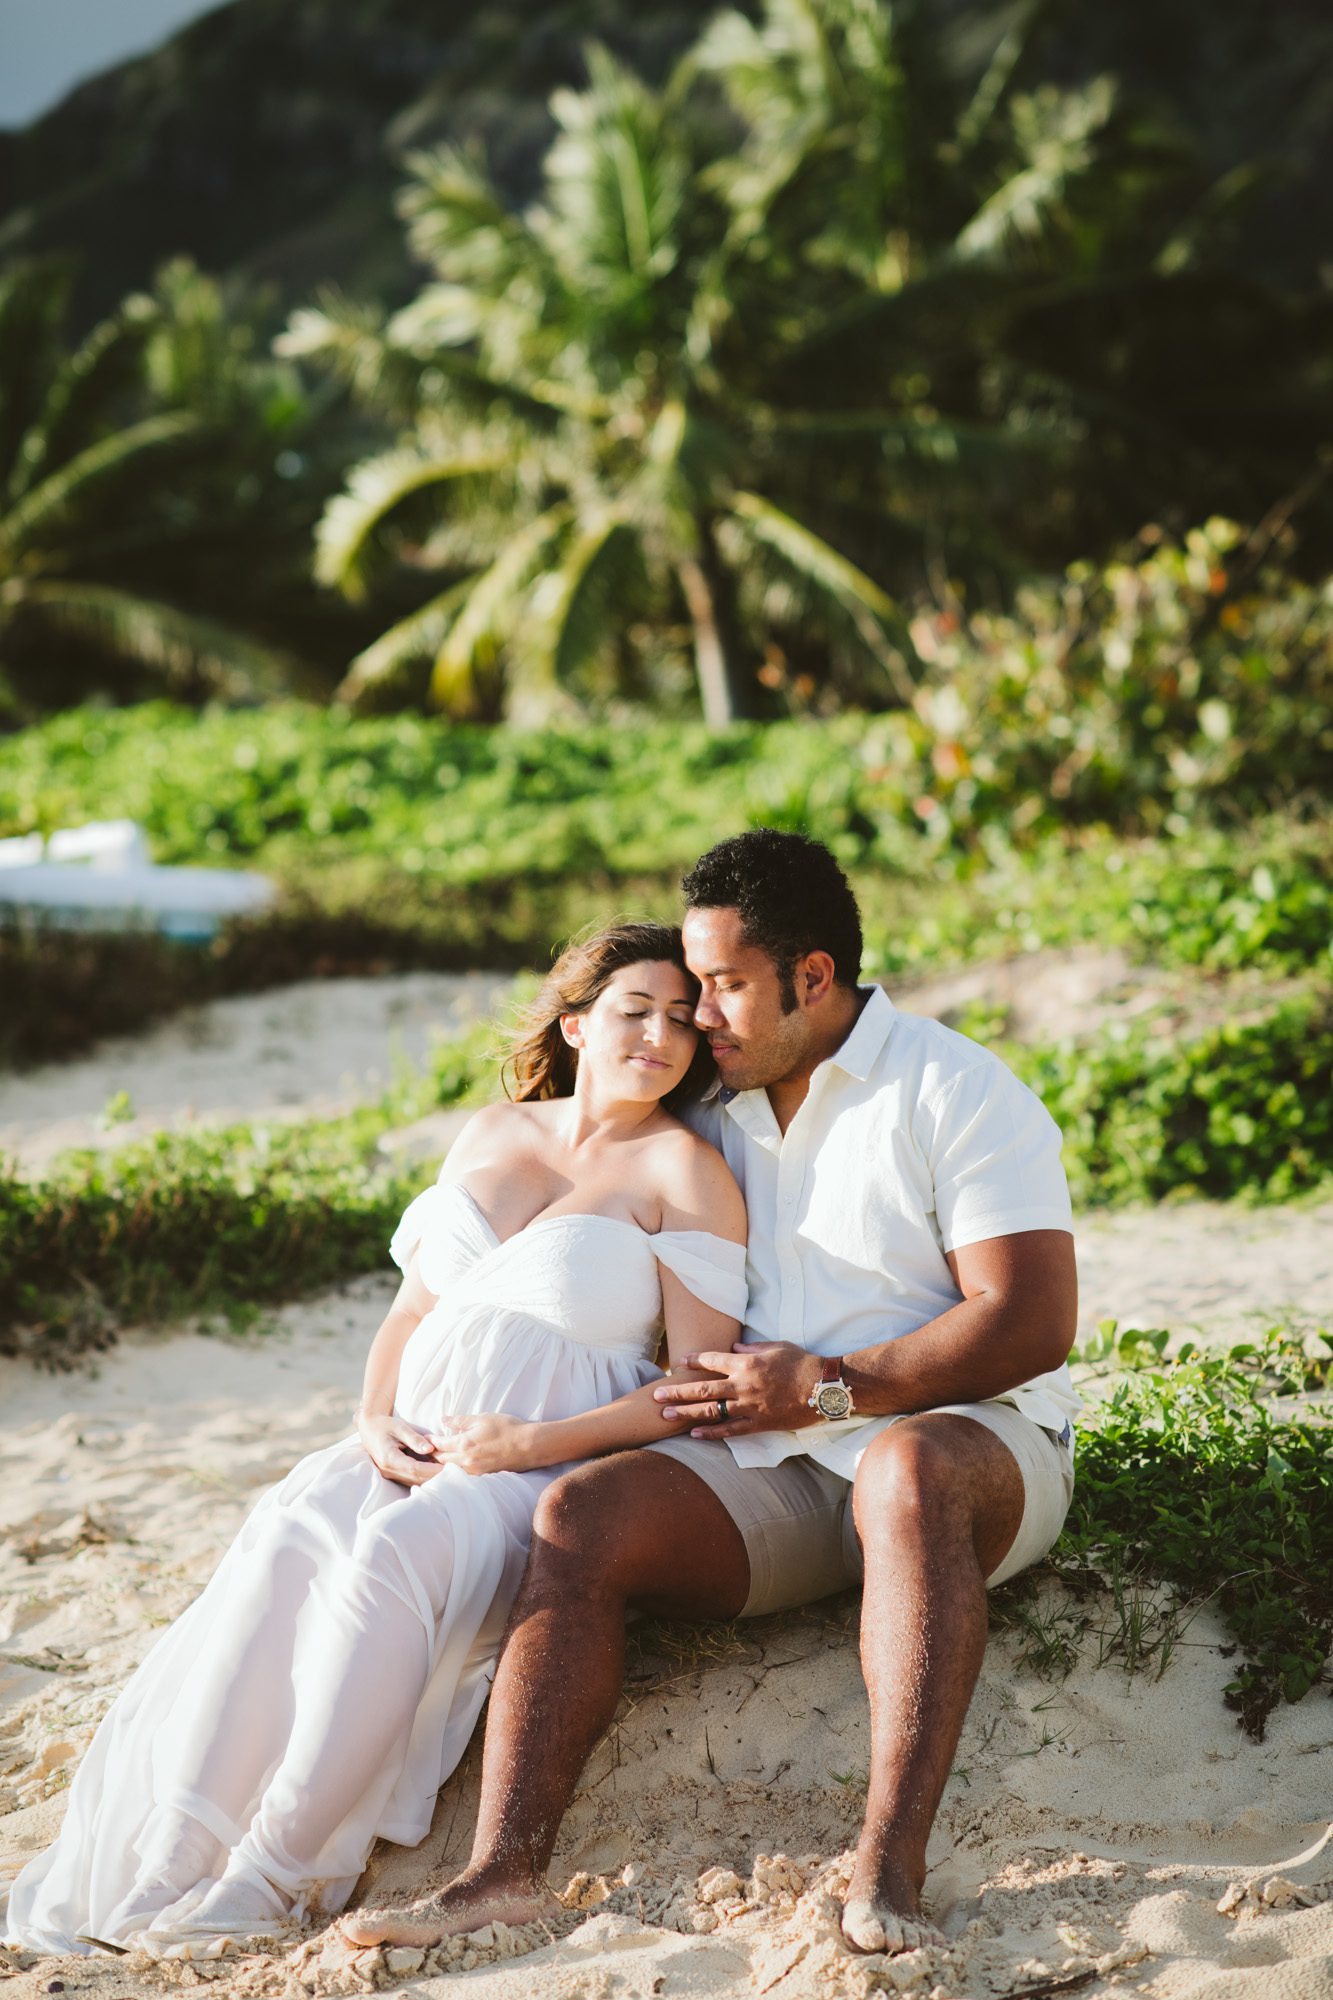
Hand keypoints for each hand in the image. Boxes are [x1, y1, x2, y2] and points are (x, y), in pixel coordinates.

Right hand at [356, 1410, 444, 1484]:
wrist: (369, 1428)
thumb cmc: (385, 1425)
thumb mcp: (400, 1427)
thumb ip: (415, 1438)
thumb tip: (431, 1449)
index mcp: (389, 1458)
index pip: (414, 1468)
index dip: (431, 1470)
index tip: (447, 1468)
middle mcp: (388, 1470)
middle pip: (415, 1478)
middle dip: (435, 1477)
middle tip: (454, 1473)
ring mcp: (390, 1474)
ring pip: (414, 1481)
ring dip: (431, 1479)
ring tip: (449, 1474)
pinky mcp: (394, 1475)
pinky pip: (411, 1479)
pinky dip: (424, 1477)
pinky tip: (437, 1473)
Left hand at [428, 1414, 534, 1475]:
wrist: (529, 1446)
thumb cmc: (507, 1428)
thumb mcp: (483, 1418)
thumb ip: (460, 1421)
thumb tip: (443, 1420)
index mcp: (464, 1444)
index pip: (438, 1444)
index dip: (429, 1441)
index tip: (423, 1438)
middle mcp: (466, 1461)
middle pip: (440, 1460)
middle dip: (431, 1455)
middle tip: (423, 1451)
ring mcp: (474, 1471)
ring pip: (449, 1470)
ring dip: (440, 1466)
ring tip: (433, 1461)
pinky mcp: (482, 1477)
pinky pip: (461, 1476)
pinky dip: (453, 1472)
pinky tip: (452, 1468)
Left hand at [652, 1342, 823, 1438]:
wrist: (822, 1388)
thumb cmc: (801, 1362)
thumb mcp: (776, 1346)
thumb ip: (751, 1348)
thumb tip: (732, 1349)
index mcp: (746, 1363)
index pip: (712, 1361)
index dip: (694, 1360)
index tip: (678, 1362)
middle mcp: (742, 1385)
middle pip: (702, 1388)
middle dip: (677, 1392)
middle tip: (656, 1395)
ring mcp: (749, 1406)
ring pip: (711, 1411)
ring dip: (686, 1413)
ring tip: (666, 1415)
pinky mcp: (759, 1423)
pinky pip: (730, 1430)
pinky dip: (711, 1433)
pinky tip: (694, 1435)